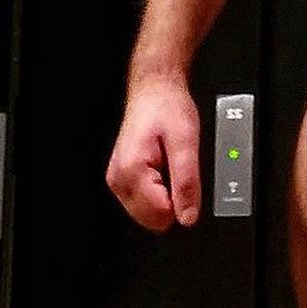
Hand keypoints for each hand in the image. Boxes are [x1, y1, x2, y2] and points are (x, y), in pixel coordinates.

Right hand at [106, 76, 200, 231]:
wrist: (155, 88)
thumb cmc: (168, 106)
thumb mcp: (186, 141)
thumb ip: (187, 181)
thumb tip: (188, 217)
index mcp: (132, 172)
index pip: (161, 215)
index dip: (182, 200)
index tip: (186, 176)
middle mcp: (119, 180)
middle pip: (153, 219)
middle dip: (172, 198)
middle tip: (177, 167)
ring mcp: (118, 180)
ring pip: (149, 213)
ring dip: (165, 194)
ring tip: (170, 163)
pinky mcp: (123, 178)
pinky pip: (145, 200)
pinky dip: (158, 189)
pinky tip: (163, 166)